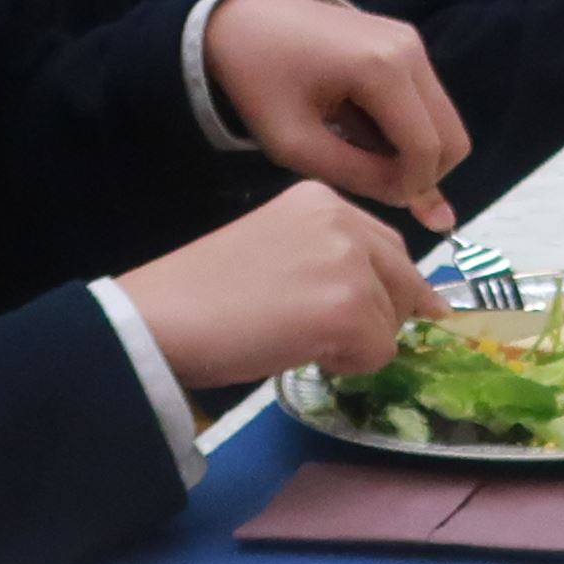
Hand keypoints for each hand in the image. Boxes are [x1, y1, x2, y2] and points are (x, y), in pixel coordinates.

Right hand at [111, 183, 449, 394]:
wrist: (160, 318)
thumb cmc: (202, 292)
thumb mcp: (277, 249)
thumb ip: (329, 257)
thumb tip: (398, 296)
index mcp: (321, 199)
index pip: (387, 245)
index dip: (386, 286)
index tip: (377, 311)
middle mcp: (343, 220)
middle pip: (403, 279)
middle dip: (380, 315)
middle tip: (330, 337)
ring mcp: (350, 262)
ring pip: (393, 320)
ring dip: (356, 342)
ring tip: (296, 338)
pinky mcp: (349, 308)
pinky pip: (380, 352)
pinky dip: (347, 365)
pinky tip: (299, 353)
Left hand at [200, 0, 471, 222]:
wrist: (237, 22)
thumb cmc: (257, 85)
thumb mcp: (296, 145)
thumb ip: (360, 177)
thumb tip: (422, 207)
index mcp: (382, 68)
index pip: (428, 149)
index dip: (411, 189)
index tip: (372, 198)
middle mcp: (410, 49)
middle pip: (452, 137)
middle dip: (421, 173)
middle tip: (369, 181)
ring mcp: (411, 41)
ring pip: (444, 122)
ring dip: (412, 151)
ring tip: (355, 150)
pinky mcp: (406, 41)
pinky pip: (427, 102)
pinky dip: (405, 127)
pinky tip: (359, 127)